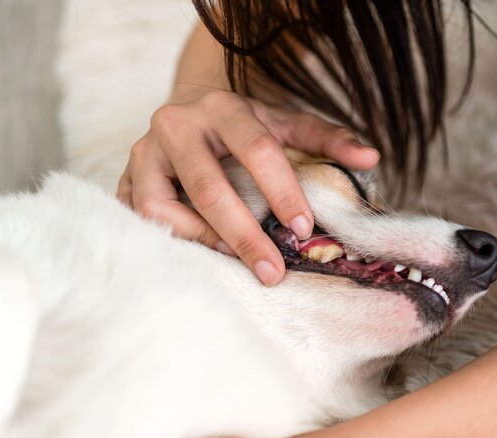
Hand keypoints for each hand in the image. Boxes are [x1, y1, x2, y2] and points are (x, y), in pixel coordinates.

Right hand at [118, 90, 379, 284]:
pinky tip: (199, 259)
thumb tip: (372, 158)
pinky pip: (138, 219)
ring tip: (232, 261)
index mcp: (223, 107)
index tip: (304, 230)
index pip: (257, 150)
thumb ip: (329, 139)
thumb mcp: (286, 124)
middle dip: (244, 234)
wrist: (188, 112)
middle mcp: (176, 124)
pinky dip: (168, 241)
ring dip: (200, 239)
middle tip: (273, 271)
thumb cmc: (244, 127)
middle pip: (209, 187)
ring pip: (161, 206)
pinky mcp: (124, 179)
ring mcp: (143, 153)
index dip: (282, 192)